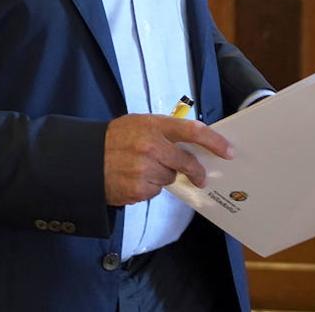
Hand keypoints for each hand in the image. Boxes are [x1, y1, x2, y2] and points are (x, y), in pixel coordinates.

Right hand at [103, 114, 233, 205]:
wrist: (86, 158)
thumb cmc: (115, 138)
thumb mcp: (139, 123)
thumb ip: (165, 130)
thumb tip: (192, 144)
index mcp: (153, 125)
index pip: (192, 131)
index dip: (214, 141)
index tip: (228, 150)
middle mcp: (151, 146)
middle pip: (186, 162)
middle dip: (196, 170)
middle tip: (201, 176)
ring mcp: (145, 169)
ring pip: (170, 177)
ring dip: (164, 176)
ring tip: (144, 168)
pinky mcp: (139, 189)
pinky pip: (156, 190)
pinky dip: (150, 187)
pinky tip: (136, 178)